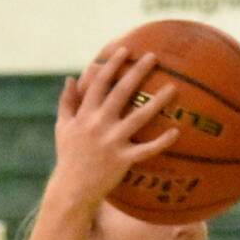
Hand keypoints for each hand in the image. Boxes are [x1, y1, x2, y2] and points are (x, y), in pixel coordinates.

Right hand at [48, 48, 181, 208]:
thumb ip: (67, 102)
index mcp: (84, 115)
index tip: (125, 51)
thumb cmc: (68, 157)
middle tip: (153, 57)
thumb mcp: (62, 128)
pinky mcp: (122, 160)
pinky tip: (176, 132)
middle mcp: (98, 125)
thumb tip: (70, 79)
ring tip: (173, 87)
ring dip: (157, 101)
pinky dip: (161, 142)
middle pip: (121, 92)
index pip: (98, 83)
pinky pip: (145, 149)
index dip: (112, 65)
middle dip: (137, 72)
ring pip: (138, 117)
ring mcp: (111, 142)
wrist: (72, 189)